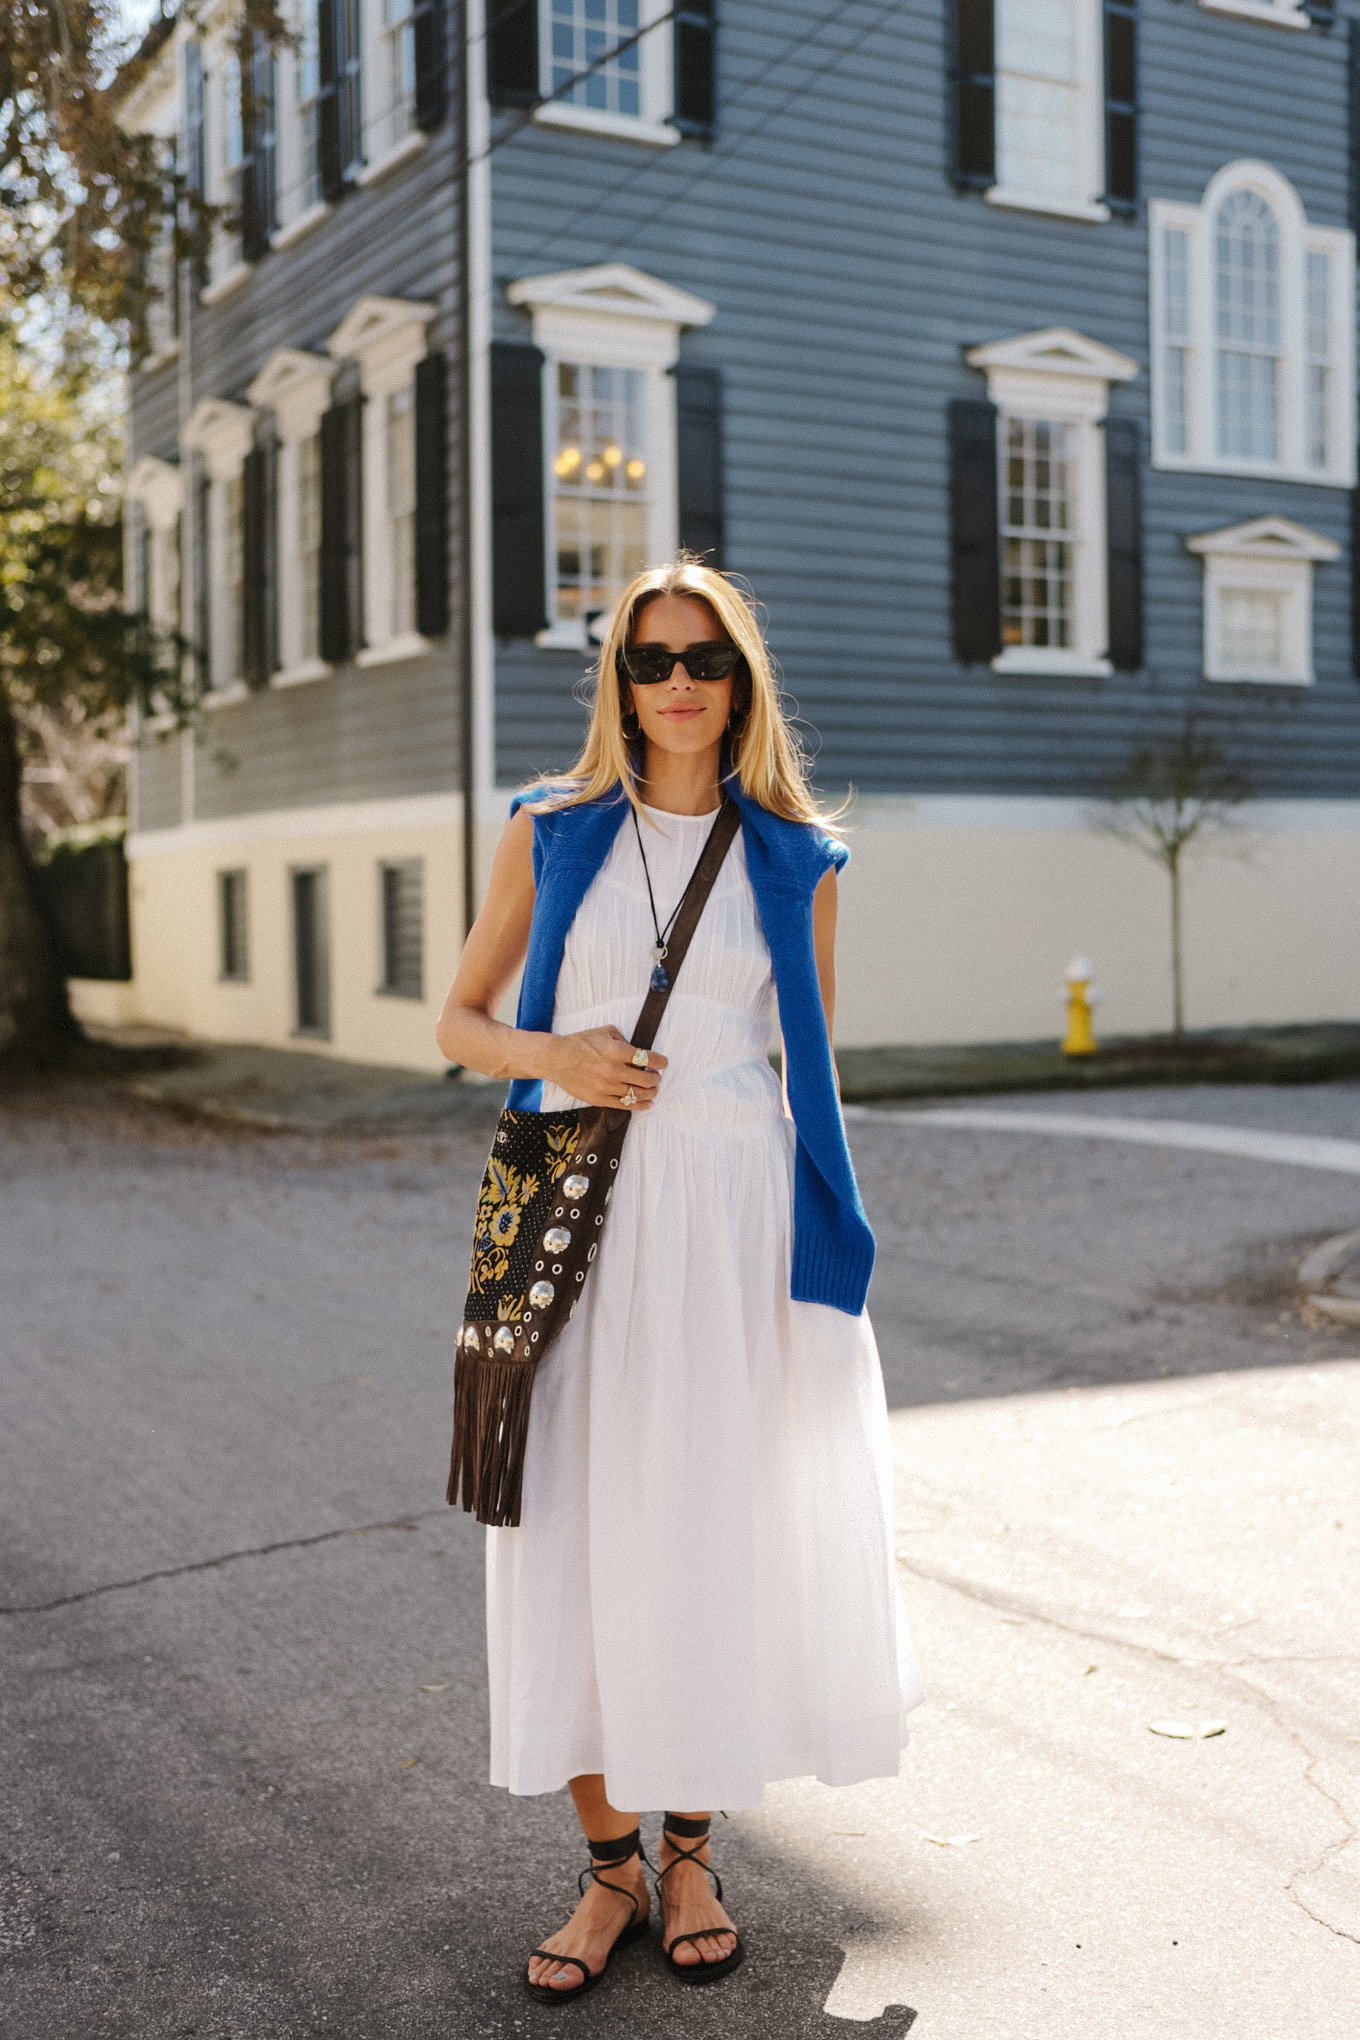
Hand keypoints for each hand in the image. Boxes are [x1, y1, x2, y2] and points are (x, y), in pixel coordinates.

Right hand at [546, 1026, 667, 1109]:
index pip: (648, 1058)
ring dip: (650, 1092)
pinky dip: (640, 1105)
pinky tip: (648, 1103)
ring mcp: (607, 1087)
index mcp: (617, 1051)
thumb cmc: (580, 1043)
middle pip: (647, 1079)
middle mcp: (614, 1070)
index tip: (664, 1064)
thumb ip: (623, 1039)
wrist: (557, 1059)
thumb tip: (636, 1051)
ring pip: (638, 1094)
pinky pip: (625, 1105)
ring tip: (653, 1090)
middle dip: (656, 1079)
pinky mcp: (600, 1099)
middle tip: (656, 1077)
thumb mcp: (605, 1032)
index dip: (661, 1062)